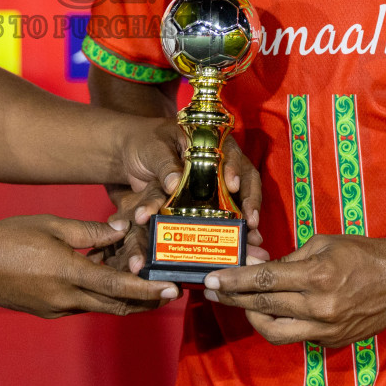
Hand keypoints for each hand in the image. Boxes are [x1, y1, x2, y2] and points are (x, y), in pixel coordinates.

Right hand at [0, 215, 179, 317]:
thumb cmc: (9, 238)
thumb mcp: (51, 226)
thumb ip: (89, 231)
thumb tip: (120, 231)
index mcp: (69, 274)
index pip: (118, 285)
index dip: (147, 289)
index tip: (171, 289)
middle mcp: (67, 298)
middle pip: (116, 304)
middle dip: (145, 300)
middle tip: (168, 291)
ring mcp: (57, 308)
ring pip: (100, 305)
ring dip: (122, 294)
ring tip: (139, 276)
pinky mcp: (49, 310)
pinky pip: (83, 303)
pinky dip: (99, 292)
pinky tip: (102, 273)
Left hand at [106, 129, 265, 275]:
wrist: (132, 154)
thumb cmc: (146, 143)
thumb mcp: (153, 149)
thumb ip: (164, 165)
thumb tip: (174, 184)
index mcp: (208, 142)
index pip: (229, 153)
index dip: (234, 169)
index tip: (232, 185)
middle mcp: (219, 162)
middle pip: (243, 179)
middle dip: (250, 200)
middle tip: (251, 220)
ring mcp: (215, 182)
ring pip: (239, 199)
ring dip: (247, 218)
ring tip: (253, 238)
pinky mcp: (207, 201)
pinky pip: (223, 214)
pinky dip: (232, 228)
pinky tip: (242, 242)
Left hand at [203, 234, 385, 346]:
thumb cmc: (365, 254)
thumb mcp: (324, 244)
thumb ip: (290, 259)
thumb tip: (260, 268)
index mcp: (317, 277)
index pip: (263, 281)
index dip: (233, 280)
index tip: (210, 278)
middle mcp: (320, 307)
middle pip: (262, 307)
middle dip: (232, 298)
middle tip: (212, 290)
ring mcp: (327, 329)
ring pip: (275, 332)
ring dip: (252, 317)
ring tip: (241, 303)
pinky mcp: (333, 341)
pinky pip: (297, 335)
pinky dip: (282, 322)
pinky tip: (276, 309)